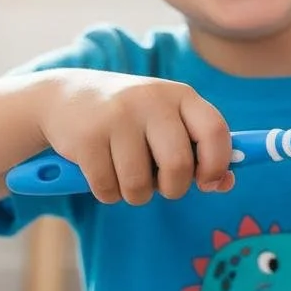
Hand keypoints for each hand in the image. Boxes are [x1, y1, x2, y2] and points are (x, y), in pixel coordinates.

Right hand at [37, 71, 233, 204]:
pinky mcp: (87, 137)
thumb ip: (200, 150)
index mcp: (181, 95)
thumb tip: (225, 183)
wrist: (65, 97)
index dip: (217, 164)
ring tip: (127, 174)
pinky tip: (101, 171)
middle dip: (172, 189)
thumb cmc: (131, 119)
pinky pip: (107, 189)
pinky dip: (107, 192)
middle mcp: (152, 101)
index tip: (209, 182)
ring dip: (135, 194)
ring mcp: (117, 117)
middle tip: (161, 184)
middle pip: (178, 166)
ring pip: (139, 186)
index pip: (215, 130)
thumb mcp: (168, 122)